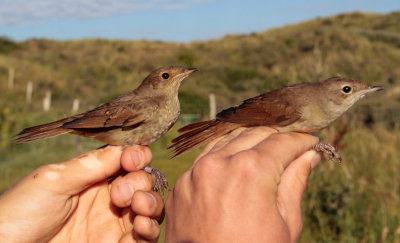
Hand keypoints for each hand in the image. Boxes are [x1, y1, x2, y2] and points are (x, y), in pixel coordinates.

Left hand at [0, 145, 163, 242]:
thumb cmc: (20, 212)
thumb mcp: (53, 180)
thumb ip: (92, 164)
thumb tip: (125, 147)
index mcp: (93, 177)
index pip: (127, 161)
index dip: (137, 157)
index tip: (132, 160)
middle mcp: (107, 198)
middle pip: (143, 183)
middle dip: (142, 182)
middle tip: (122, 193)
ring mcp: (112, 224)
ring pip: (150, 209)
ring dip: (152, 204)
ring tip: (139, 207)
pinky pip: (144, 238)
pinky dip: (150, 229)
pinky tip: (140, 225)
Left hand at [165, 127, 320, 242]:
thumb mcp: (285, 224)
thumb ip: (296, 182)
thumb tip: (310, 155)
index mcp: (251, 171)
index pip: (283, 142)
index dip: (302, 140)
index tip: (311, 141)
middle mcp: (219, 163)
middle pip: (255, 133)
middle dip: (277, 137)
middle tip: (291, 146)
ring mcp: (195, 172)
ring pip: (227, 140)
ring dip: (249, 142)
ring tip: (265, 152)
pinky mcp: (181, 184)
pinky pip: (205, 159)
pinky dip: (224, 156)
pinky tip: (236, 165)